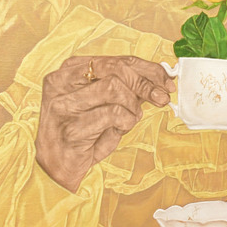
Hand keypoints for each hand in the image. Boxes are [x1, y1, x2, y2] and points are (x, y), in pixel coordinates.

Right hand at [35, 55, 172, 192]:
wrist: (59, 166)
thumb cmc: (85, 132)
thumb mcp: (107, 104)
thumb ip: (127, 88)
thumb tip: (162, 79)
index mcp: (70, 70)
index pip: (116, 60)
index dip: (147, 69)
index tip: (167, 80)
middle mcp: (61, 82)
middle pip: (117, 70)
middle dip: (145, 84)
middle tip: (161, 98)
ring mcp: (63, 104)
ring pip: (114, 88)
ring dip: (132, 105)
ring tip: (129, 119)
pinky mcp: (70, 127)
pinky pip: (113, 114)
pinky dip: (125, 121)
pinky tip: (119, 128)